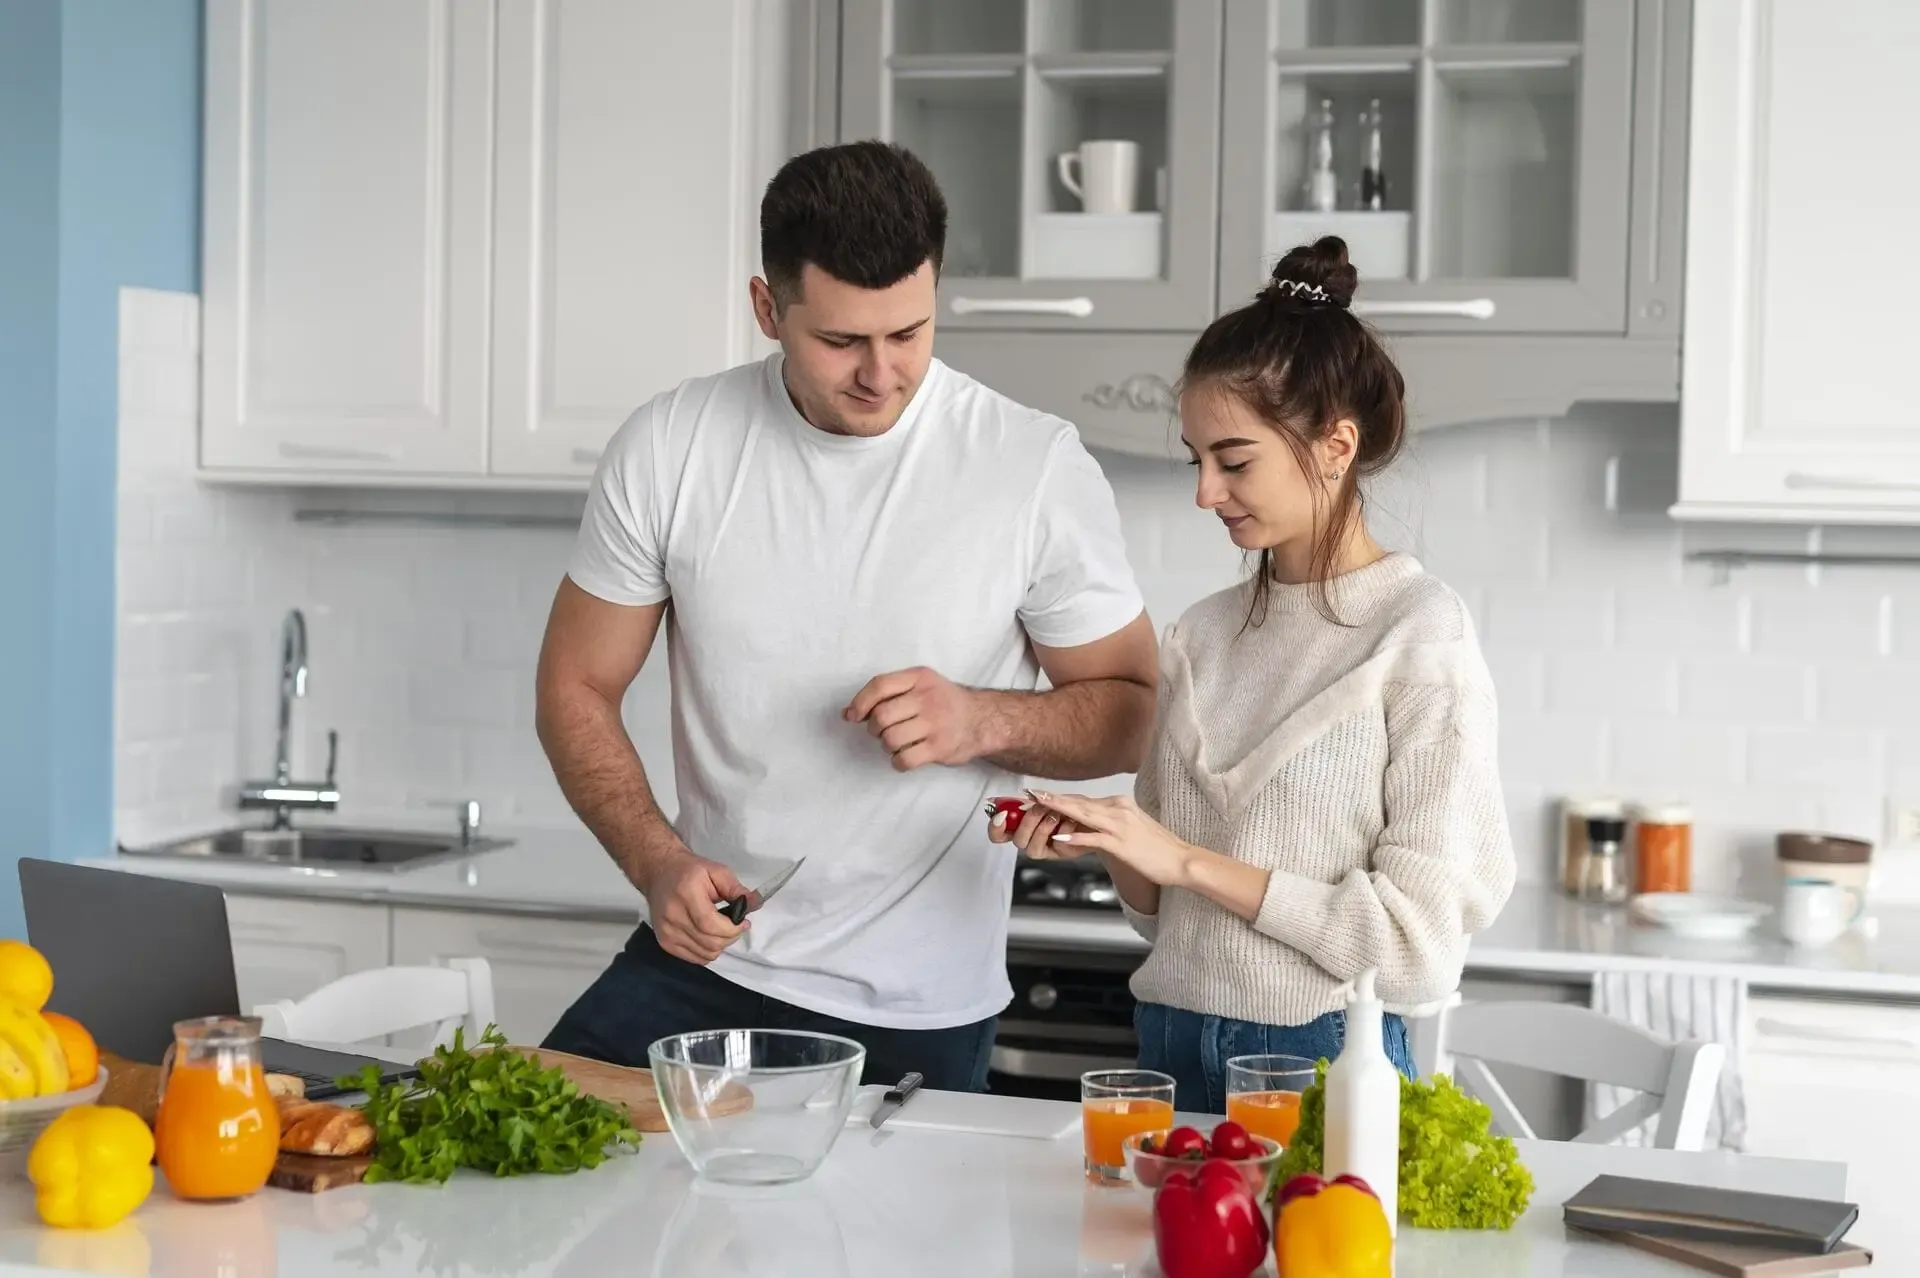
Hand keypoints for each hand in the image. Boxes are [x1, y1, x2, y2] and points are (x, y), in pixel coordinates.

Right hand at [635, 846, 752, 963]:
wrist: (659, 872)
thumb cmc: (690, 870)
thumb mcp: (716, 871)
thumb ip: (736, 889)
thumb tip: (756, 904)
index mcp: (686, 894)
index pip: (710, 925)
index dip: (732, 929)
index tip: (744, 922)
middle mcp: (672, 916)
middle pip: (709, 943)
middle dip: (730, 938)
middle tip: (736, 926)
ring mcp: (666, 932)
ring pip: (704, 954)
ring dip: (720, 946)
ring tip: (722, 930)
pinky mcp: (664, 942)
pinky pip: (694, 958)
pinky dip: (707, 951)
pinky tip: (709, 936)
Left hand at [844, 666, 985, 770]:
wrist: (983, 719)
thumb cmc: (943, 702)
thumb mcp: (920, 686)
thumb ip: (885, 695)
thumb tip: (847, 714)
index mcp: (919, 677)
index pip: (880, 685)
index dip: (860, 702)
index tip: (854, 716)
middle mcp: (928, 697)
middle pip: (881, 716)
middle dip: (874, 729)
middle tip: (883, 731)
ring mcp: (936, 723)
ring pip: (890, 739)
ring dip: (887, 745)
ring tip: (898, 743)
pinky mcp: (940, 747)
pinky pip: (904, 759)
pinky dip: (897, 762)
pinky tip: (904, 757)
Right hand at [985, 795, 1084, 861]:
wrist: (1092, 816)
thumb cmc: (1068, 807)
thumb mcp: (1046, 799)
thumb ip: (1025, 801)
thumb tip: (1001, 798)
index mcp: (1021, 824)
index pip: (998, 833)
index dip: (995, 828)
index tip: (1002, 815)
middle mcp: (1030, 838)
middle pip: (1016, 840)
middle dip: (1028, 822)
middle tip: (1041, 808)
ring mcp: (1044, 847)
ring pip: (1031, 849)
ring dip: (1043, 829)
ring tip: (1057, 815)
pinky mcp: (1059, 853)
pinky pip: (1056, 848)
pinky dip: (1064, 831)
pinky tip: (1071, 822)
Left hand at [1025, 790, 1193, 886]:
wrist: (1181, 859)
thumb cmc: (1157, 847)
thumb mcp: (1131, 827)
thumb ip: (1109, 822)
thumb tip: (1088, 824)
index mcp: (1120, 804)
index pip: (1083, 799)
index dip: (1059, 798)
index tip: (1040, 796)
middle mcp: (1119, 809)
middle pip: (1079, 802)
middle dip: (1052, 799)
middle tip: (1030, 795)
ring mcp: (1120, 825)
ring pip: (1084, 814)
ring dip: (1059, 809)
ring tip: (1038, 805)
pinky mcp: (1122, 843)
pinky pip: (1095, 838)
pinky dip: (1077, 836)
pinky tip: (1061, 835)